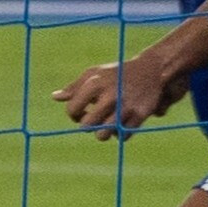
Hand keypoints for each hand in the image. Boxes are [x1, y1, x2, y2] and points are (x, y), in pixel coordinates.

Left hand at [53, 54, 178, 139]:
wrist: (151, 70)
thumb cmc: (117, 73)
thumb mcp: (94, 73)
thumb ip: (74, 87)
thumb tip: (55, 97)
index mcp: (95, 84)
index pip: (72, 110)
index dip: (74, 115)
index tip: (82, 111)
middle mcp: (110, 96)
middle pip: (86, 126)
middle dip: (87, 125)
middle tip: (94, 119)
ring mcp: (126, 107)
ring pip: (103, 135)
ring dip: (103, 133)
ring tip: (106, 124)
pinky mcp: (140, 115)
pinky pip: (123, 136)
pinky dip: (120, 134)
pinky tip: (121, 124)